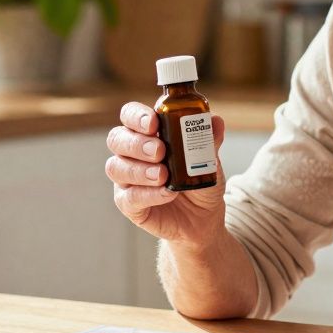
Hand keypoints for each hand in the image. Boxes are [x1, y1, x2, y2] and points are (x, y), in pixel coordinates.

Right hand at [104, 102, 226, 247]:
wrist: (203, 217)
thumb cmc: (199, 181)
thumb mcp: (209, 160)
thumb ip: (208, 140)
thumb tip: (215, 121)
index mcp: (148, 134)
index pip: (130, 116)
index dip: (137, 116)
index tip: (154, 122)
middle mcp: (131, 154)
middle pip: (117, 139)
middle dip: (137, 143)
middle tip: (160, 151)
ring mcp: (127, 179)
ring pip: (116, 168)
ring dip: (140, 170)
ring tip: (163, 175)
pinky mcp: (128, 204)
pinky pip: (129, 197)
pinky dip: (148, 194)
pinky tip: (167, 193)